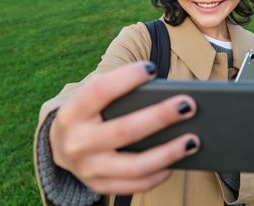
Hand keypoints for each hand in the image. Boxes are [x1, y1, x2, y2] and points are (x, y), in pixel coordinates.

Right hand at [49, 62, 198, 194]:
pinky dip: (157, 174)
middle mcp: (77, 143)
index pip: (99, 91)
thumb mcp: (90, 101)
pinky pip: (135, 185)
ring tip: (193, 140)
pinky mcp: (100, 186)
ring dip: (168, 152)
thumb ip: (117, 94)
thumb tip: (163, 94)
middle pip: (124, 130)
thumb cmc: (87, 114)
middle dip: (160, 116)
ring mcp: (88, 169)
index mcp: (71, 113)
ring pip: (134, 165)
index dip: (126, 78)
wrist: (60, 147)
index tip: (152, 69)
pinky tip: (175, 163)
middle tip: (188, 105)